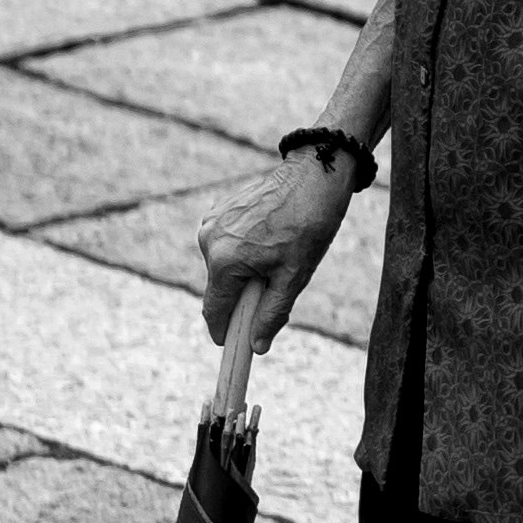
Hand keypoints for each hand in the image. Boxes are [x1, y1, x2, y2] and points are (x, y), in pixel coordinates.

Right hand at [195, 154, 350, 344]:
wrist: (314, 175)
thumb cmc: (309, 225)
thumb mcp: (295, 276)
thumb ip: (272, 314)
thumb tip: (256, 346)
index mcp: (224, 261)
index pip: (214, 310)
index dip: (223, 332)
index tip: (231, 346)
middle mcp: (209, 241)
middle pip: (220, 288)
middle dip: (243, 297)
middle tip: (276, 285)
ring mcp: (211, 223)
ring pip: (223, 267)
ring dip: (244, 272)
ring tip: (276, 255)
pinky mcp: (217, 211)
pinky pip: (225, 246)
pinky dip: (242, 252)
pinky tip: (268, 238)